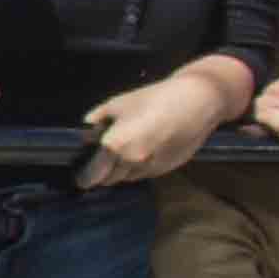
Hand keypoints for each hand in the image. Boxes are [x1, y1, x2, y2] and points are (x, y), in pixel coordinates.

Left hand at [83, 64, 254, 188]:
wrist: (197, 102)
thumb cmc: (154, 98)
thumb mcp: (117, 104)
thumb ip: (95, 120)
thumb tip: (83, 133)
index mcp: (115, 147)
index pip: (92, 175)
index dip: (84, 176)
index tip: (80, 175)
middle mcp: (131, 162)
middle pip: (108, 179)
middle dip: (102, 172)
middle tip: (100, 160)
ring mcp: (151, 167)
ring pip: (127, 178)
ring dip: (121, 170)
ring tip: (124, 151)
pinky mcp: (167, 168)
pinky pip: (144, 174)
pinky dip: (138, 168)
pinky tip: (144, 150)